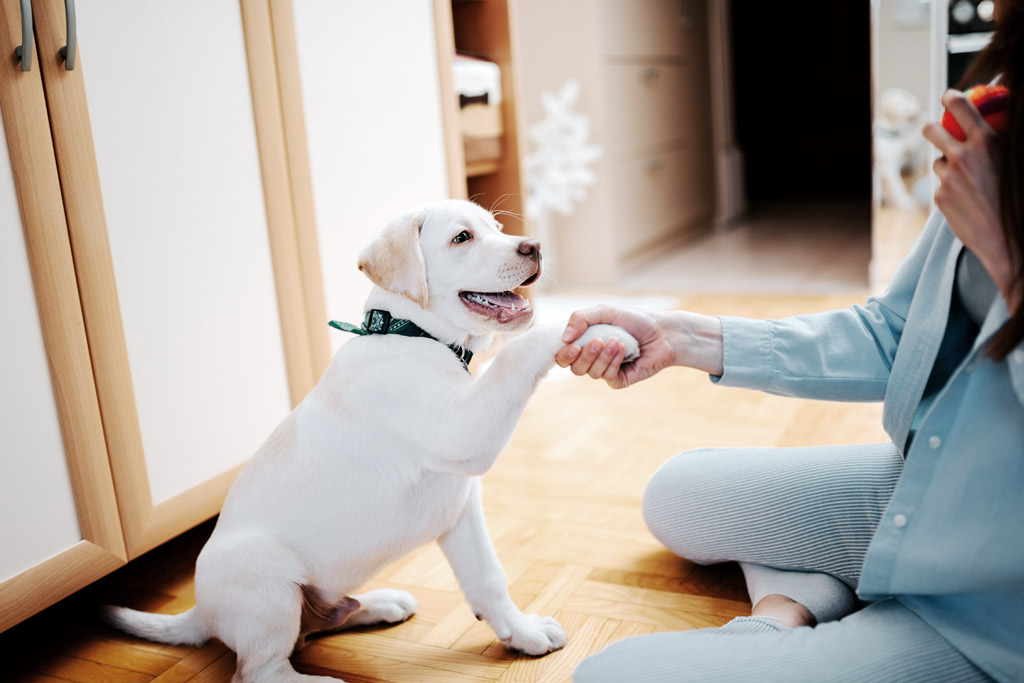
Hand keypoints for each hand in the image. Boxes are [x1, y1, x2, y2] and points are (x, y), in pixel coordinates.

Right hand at [555, 305, 674, 388]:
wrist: (663, 332)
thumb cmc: (635, 320)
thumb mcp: (605, 311)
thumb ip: (581, 318)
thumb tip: (564, 337)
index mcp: (585, 342)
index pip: (563, 355)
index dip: (564, 354)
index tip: (573, 345)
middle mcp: (593, 358)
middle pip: (574, 367)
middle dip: (584, 355)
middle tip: (598, 341)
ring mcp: (606, 370)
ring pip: (590, 373)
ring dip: (603, 356)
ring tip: (618, 341)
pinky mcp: (619, 380)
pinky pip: (607, 377)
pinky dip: (614, 362)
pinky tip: (624, 350)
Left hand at [923, 89, 1018, 308]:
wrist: (1010, 239)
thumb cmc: (1019, 198)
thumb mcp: (1017, 160)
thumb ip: (1002, 139)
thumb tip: (998, 121)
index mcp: (986, 143)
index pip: (960, 107)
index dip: (951, 98)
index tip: (948, 96)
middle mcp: (962, 158)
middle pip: (931, 130)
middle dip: (933, 127)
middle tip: (938, 130)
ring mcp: (948, 178)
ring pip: (938, 161)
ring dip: (949, 164)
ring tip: (970, 179)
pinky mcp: (940, 198)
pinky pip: (941, 184)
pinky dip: (951, 187)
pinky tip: (969, 199)